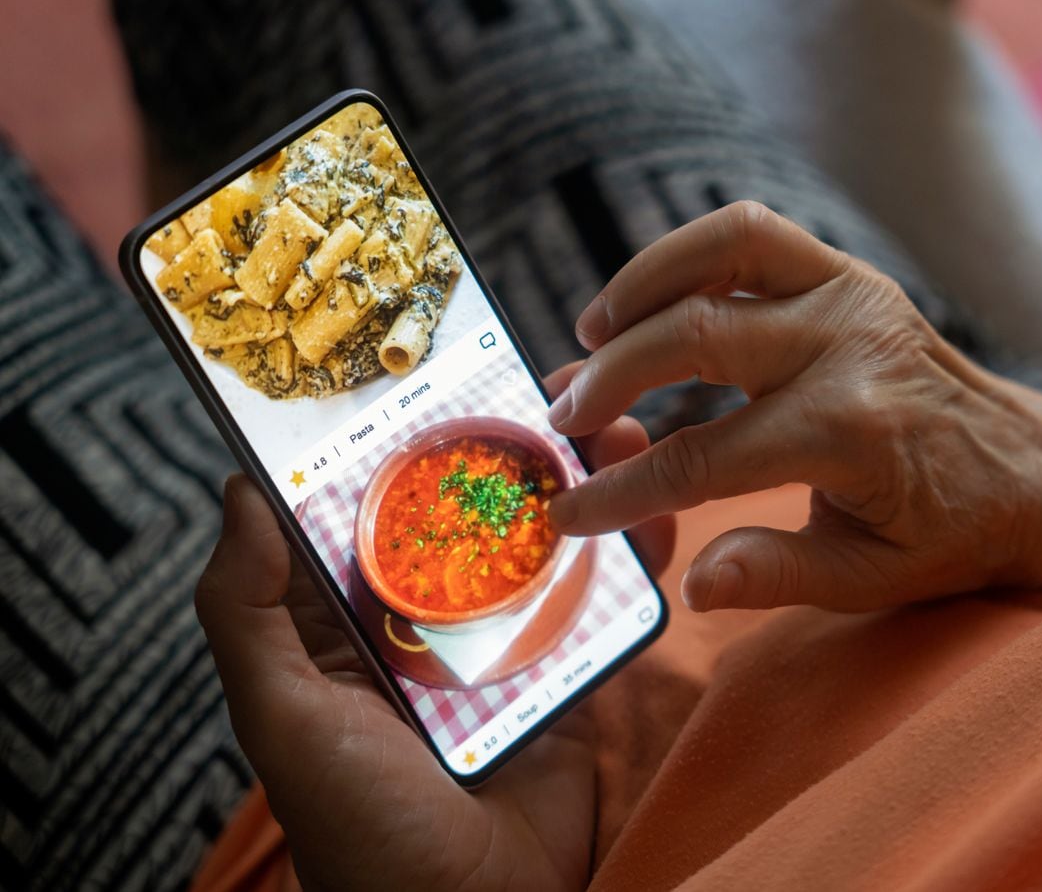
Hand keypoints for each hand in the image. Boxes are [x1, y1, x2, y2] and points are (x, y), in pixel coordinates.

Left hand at [195, 378, 671, 891]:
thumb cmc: (360, 826)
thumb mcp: (281, 717)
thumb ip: (248, 612)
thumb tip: (238, 489)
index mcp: (348, 614)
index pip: (367, 501)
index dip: (396, 435)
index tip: (433, 367)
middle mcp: (424, 615)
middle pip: (466, 507)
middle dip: (506, 443)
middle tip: (546, 384)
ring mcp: (499, 641)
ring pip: (538, 540)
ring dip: (576, 482)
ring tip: (611, 427)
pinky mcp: (563, 671)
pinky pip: (596, 600)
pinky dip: (628, 554)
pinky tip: (650, 510)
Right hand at [547, 202, 1041, 610]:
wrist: (1027, 470)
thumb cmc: (947, 533)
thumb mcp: (870, 579)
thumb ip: (778, 575)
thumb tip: (692, 582)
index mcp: (849, 435)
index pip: (702, 461)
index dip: (622, 492)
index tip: (568, 512)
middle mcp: (848, 349)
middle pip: (693, 339)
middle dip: (611, 382)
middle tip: (566, 422)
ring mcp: (852, 297)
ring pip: (720, 253)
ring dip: (640, 289)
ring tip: (591, 339)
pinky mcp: (851, 275)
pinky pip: (753, 235)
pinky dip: (687, 254)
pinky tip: (649, 300)